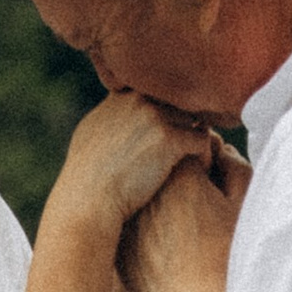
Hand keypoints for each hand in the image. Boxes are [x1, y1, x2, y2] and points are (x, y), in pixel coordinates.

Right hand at [50, 91, 212, 243]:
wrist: (89, 201)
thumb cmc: (87, 176)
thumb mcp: (91, 132)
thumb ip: (111, 114)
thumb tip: (120, 108)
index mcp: (122, 96)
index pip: (159, 91)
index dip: (169, 111)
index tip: (170, 133)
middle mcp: (138, 99)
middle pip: (179, 103)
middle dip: (185, 123)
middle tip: (187, 149)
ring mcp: (155, 117)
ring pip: (194, 120)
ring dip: (194, 139)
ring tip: (193, 162)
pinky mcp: (170, 140)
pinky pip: (202, 140)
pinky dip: (204, 157)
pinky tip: (198, 172)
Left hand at [121, 148, 246, 291]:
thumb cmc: (227, 259)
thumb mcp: (244, 206)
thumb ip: (234, 166)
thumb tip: (220, 150)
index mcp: (179, 175)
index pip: (189, 146)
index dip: (208, 160)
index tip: (218, 182)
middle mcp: (148, 192)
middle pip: (165, 168)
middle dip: (183, 176)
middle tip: (205, 205)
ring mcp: (130, 219)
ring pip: (149, 196)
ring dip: (166, 199)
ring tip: (190, 229)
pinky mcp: (122, 245)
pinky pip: (138, 223)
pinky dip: (151, 226)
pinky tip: (172, 249)